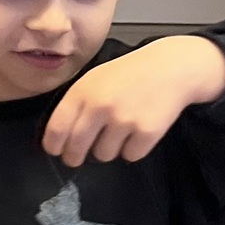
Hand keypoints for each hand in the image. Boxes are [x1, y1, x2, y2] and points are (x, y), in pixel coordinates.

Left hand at [44, 36, 224, 167]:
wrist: (170, 67)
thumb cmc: (128, 75)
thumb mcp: (94, 79)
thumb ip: (75, 104)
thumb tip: (56, 136)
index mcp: (82, 92)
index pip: (57, 129)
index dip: (54, 146)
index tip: (56, 151)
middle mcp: (100, 106)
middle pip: (76, 149)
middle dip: (74, 157)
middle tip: (78, 157)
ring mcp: (124, 120)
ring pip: (103, 155)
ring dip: (108, 149)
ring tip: (119, 130)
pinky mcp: (147, 132)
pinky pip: (130, 156)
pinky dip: (133, 149)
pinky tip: (138, 130)